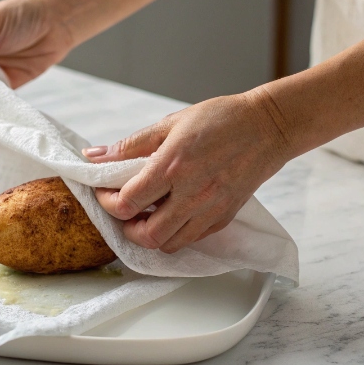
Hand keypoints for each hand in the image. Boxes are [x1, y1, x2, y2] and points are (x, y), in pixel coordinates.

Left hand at [83, 89, 292, 252]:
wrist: (268, 127)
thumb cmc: (220, 119)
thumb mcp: (170, 123)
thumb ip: (130, 145)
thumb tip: (95, 156)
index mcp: (173, 166)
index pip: (127, 202)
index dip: (108, 201)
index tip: (105, 192)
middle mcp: (192, 194)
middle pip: (146, 235)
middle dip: (126, 227)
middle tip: (124, 211)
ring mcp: (210, 209)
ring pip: (169, 244)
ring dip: (150, 235)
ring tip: (146, 215)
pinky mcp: (224, 217)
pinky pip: (191, 239)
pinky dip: (175, 234)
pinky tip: (171, 213)